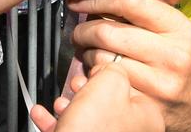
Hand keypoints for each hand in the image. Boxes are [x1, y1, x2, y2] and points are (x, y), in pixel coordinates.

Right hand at [30, 63, 163, 131]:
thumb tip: (108, 66)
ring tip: (60, 102)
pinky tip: (43, 114)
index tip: (94, 67)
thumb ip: (113, 67)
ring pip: (88, 117)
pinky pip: (72, 130)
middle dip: (85, 89)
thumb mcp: (109, 83)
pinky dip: (56, 121)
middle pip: (107, 100)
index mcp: (147, 116)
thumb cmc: (94, 131)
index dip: (107, 71)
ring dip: (69, 105)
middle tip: (77, 85)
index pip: (130, 82)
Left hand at [67, 0, 190, 130]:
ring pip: (102, 58)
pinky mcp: (145, 104)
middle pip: (110, 31)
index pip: (131, 0)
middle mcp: (173, 54)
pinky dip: (91, 72)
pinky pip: (105, 82)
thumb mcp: (176, 30)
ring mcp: (160, 82)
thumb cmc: (183, 59)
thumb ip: (148, 10)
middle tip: (78, 29)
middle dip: (84, 28)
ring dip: (85, 51)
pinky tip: (94, 67)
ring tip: (86, 48)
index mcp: (180, 28)